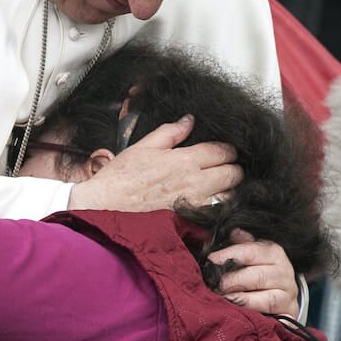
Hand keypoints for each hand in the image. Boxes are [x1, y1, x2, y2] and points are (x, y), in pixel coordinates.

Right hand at [67, 116, 241, 212]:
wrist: (106, 204)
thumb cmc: (122, 176)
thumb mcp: (144, 146)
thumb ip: (171, 132)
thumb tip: (189, 120)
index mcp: (185, 160)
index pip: (224, 151)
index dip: (228, 149)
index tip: (223, 150)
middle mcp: (194, 182)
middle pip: (234, 174)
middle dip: (233, 168)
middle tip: (224, 167)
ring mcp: (194, 204)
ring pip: (230, 196)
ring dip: (229, 190)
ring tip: (219, 185)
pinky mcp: (190, 220)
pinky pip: (216, 214)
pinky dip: (219, 208)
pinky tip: (210, 203)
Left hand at [209, 229, 298, 314]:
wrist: (280, 297)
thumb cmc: (258, 274)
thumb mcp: (251, 255)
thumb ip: (241, 245)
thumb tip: (233, 231)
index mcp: (274, 252)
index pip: (251, 251)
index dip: (229, 256)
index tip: (211, 261)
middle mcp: (285, 271)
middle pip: (257, 276)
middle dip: (231, 281)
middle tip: (214, 285)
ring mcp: (289, 293)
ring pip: (267, 296)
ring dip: (240, 298)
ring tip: (222, 298)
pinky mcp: (289, 312)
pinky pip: (271, 312)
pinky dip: (253, 310)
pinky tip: (237, 309)